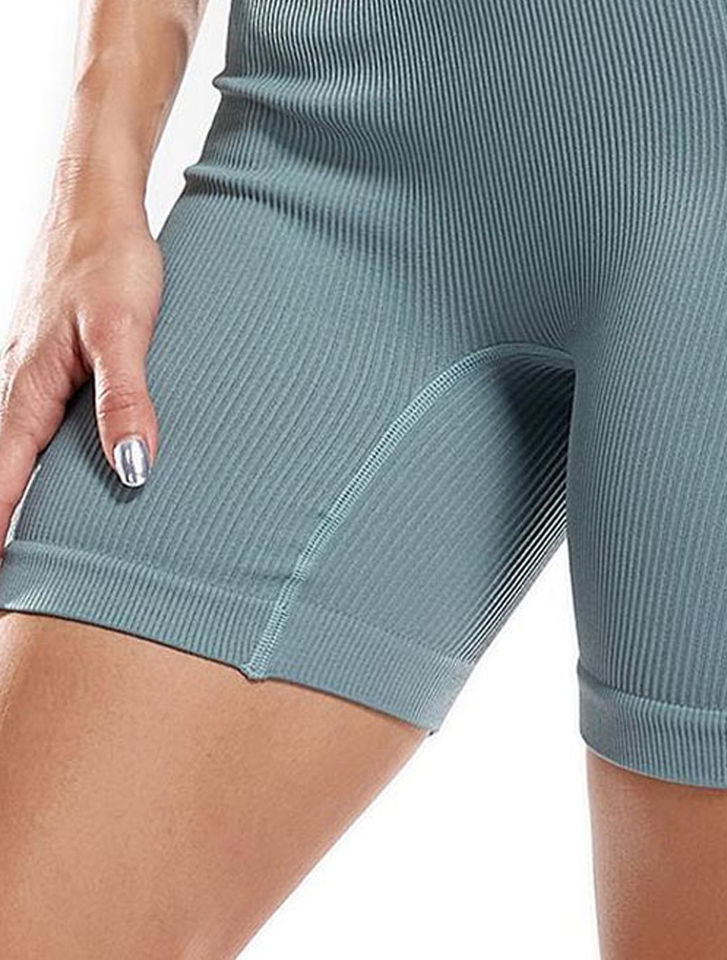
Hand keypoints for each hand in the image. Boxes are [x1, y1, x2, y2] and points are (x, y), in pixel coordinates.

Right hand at [0, 193, 162, 559]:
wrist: (97, 206)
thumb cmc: (111, 263)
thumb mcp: (126, 333)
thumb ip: (125, 400)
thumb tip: (132, 471)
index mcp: (27, 392)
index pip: (2, 481)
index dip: (0, 534)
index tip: (6, 587)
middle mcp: (18, 389)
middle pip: (2, 474)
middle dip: (4, 524)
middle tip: (17, 581)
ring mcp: (30, 378)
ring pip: (17, 452)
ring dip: (19, 496)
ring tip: (29, 547)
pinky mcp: (50, 366)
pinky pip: (36, 427)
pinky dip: (39, 462)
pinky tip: (62, 477)